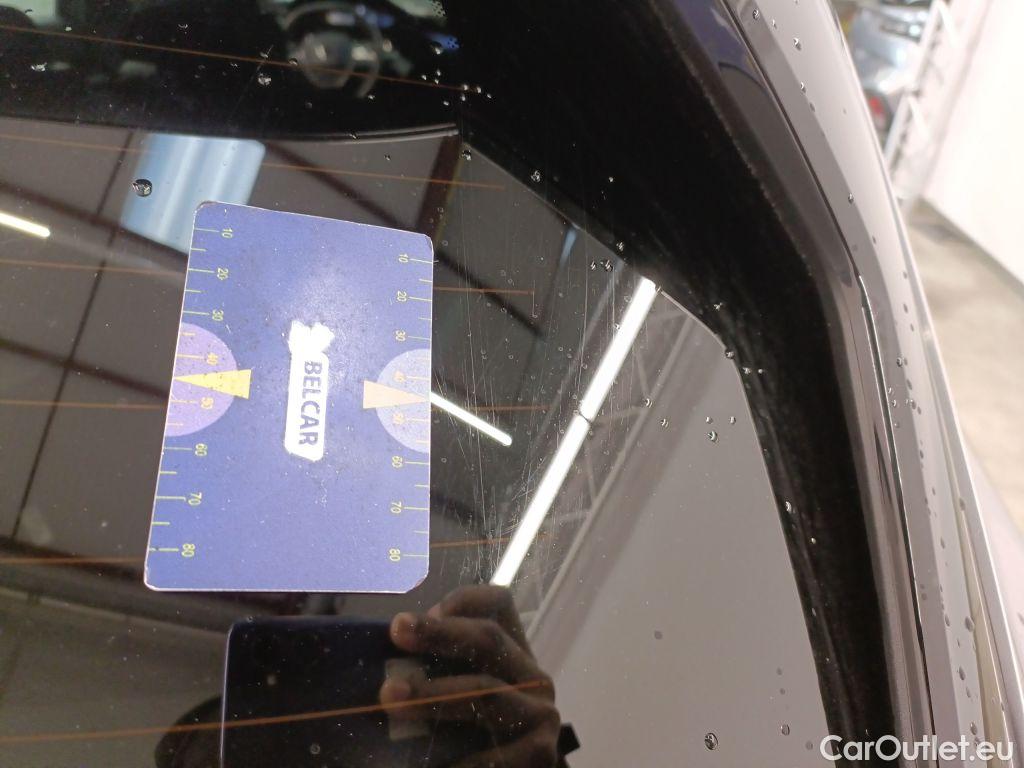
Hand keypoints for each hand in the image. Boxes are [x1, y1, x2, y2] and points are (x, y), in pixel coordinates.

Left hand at [380, 585, 561, 766]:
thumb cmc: (471, 738)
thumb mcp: (458, 696)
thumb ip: (434, 672)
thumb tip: (386, 665)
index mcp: (512, 653)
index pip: (499, 605)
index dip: (462, 600)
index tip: (420, 614)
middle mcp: (532, 676)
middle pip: (489, 639)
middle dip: (439, 633)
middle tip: (398, 630)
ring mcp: (540, 714)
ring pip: (486, 693)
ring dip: (434, 693)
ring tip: (390, 698)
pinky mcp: (540, 754)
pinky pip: (492, 755)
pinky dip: (456, 759)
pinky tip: (426, 763)